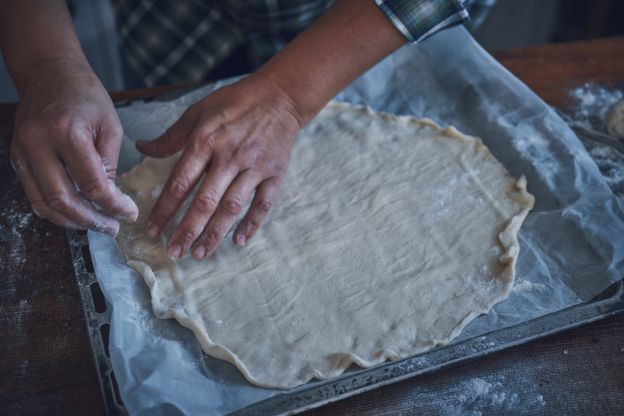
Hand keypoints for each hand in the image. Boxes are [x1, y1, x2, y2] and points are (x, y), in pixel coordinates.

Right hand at [9, 58, 137, 235]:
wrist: (49, 73)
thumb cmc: (85, 96)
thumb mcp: (110, 125)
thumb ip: (110, 163)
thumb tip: (111, 198)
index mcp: (67, 133)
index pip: (91, 184)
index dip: (113, 205)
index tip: (129, 213)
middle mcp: (38, 145)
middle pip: (62, 200)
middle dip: (91, 221)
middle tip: (112, 227)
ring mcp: (22, 153)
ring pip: (43, 204)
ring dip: (71, 221)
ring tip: (97, 224)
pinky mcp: (17, 159)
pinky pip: (34, 195)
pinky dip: (55, 209)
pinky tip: (77, 213)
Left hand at [137, 74, 302, 259]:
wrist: (280, 97)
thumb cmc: (235, 103)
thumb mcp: (199, 111)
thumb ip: (172, 136)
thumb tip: (142, 148)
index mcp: (206, 141)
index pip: (180, 182)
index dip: (165, 209)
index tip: (153, 230)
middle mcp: (229, 156)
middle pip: (205, 201)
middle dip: (187, 230)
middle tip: (174, 252)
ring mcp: (254, 167)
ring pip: (232, 206)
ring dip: (215, 233)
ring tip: (200, 253)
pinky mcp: (274, 174)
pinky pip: (263, 204)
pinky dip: (252, 224)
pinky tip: (239, 241)